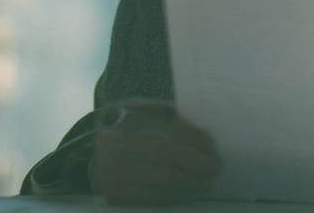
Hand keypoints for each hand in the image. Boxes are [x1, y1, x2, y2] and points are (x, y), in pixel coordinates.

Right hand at [88, 100, 221, 204]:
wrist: (98, 158)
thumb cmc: (131, 134)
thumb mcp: (144, 116)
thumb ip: (169, 120)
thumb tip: (204, 138)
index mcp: (124, 116)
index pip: (166, 127)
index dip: (193, 137)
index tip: (212, 146)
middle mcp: (113, 142)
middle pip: (166, 153)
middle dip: (197, 161)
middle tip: (215, 167)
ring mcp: (111, 169)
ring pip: (163, 177)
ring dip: (191, 181)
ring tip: (206, 182)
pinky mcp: (114, 193)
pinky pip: (153, 196)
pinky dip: (176, 195)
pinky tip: (188, 192)